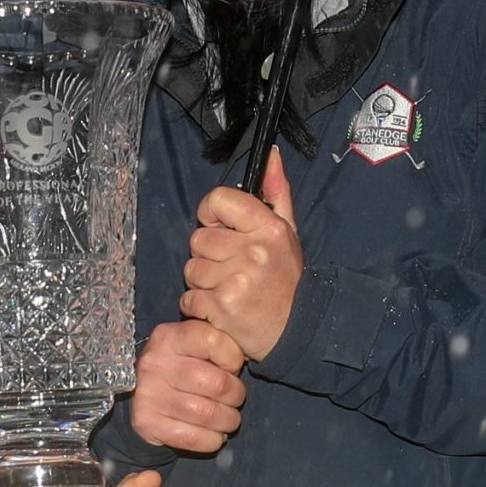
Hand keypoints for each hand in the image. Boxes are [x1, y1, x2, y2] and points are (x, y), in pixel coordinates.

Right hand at [126, 319, 247, 455]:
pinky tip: (214, 434)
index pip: (213, 340)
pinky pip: (192, 438)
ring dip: (228, 420)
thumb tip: (244, 346)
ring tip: (228, 418)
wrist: (143, 396)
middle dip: (236, 395)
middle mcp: (155, 362)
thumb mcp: (196, 344)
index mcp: (170, 336)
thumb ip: (218, 339)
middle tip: (234, 398)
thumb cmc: (184, 367)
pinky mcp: (146, 423)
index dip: (233, 358)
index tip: (231, 367)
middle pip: (218, 384)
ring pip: (208, 414)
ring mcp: (148, 394)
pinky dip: (212, 440)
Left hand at [180, 147, 303, 361]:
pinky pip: (188, 298)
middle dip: (208, 254)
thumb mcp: (288, 233)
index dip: (211, 214)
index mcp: (268, 228)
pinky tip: (221, 309)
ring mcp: (237, 280)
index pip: (217, 200)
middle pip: (199, 238)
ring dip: (202, 282)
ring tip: (228, 289)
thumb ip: (277, 192)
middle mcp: (254, 251)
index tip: (220, 228)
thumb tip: (271, 154)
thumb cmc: (286, 280)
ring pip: (191, 269)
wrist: (297, 333)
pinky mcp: (222, 307)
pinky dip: (198, 306)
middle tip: (231, 269)